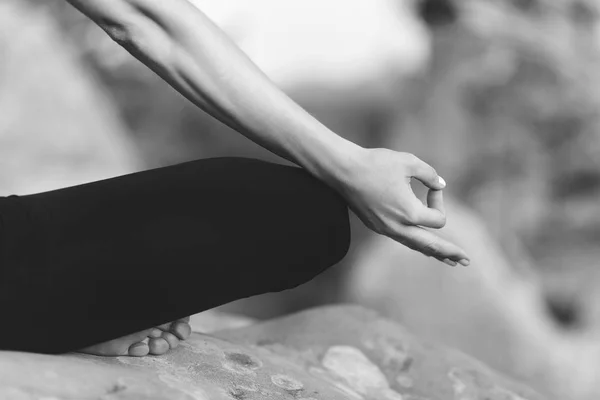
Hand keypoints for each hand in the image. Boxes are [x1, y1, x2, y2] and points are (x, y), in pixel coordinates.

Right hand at [335, 147, 469, 265]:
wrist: (343, 170)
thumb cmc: (376, 164)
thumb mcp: (409, 162)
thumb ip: (430, 175)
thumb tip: (440, 185)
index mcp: (409, 214)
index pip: (438, 219)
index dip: (440, 201)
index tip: (431, 185)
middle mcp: (398, 227)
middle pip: (430, 246)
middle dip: (449, 252)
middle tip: (465, 261)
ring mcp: (385, 229)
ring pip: (414, 246)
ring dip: (433, 252)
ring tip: (447, 260)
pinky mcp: (377, 226)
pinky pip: (402, 239)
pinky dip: (416, 244)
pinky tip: (422, 245)